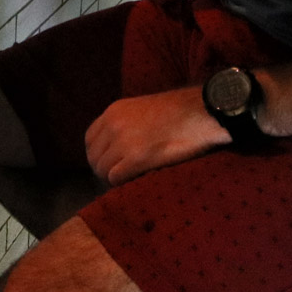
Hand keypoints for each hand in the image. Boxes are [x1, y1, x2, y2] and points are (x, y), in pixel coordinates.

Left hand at [84, 86, 229, 185]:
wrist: (201, 112)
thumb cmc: (179, 113)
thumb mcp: (142, 109)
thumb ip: (125, 123)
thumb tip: (115, 145)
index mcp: (114, 111)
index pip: (90, 139)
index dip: (98, 155)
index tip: (109, 163)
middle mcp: (114, 125)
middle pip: (93, 157)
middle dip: (103, 169)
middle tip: (119, 177)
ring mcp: (124, 141)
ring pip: (102, 169)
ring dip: (113, 177)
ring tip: (129, 179)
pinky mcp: (137, 158)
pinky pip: (115, 177)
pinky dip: (122, 182)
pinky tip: (135, 179)